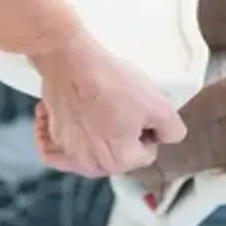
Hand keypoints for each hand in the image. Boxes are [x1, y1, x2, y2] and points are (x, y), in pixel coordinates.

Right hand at [31, 31, 185, 176]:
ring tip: (101, 106)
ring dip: (101, 134)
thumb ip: (172, 130)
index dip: (149, 128)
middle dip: (125, 134)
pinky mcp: (53, 135)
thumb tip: (166, 137)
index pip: (147, 152)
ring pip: (96, 149)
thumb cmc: (112, 83)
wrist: (71, 60)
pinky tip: (79, 118)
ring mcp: (69, 152)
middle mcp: (91, 165)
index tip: (140, 108)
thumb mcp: (160, 105)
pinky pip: (69, 144)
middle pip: (120, 153)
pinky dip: (74, 135)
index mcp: (119, 161)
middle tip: (122, 106)